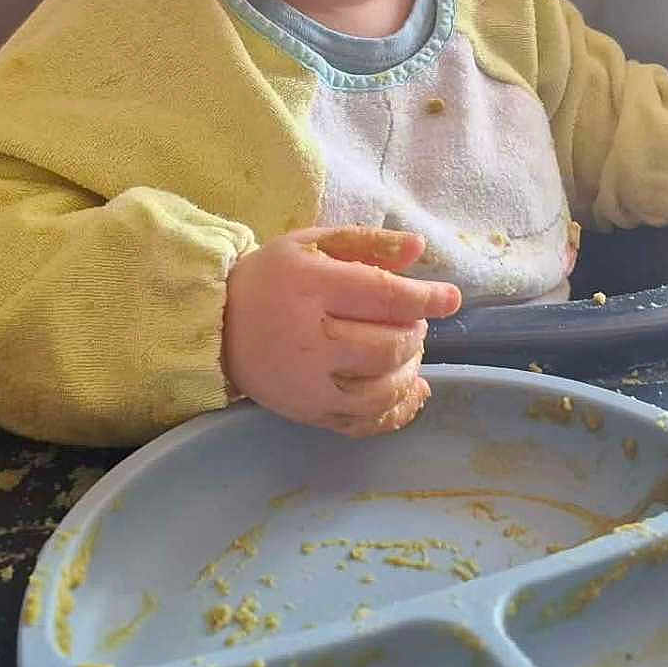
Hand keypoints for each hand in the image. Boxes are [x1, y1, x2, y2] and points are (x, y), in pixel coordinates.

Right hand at [222, 226, 461, 437]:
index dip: (425, 299)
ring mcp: (307, 384)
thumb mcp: (312, 245)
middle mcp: (309, 339)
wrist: (216, 326)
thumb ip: (367, 243)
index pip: (383, 296)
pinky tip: (411, 392)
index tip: (451, 299)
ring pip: (380, 390)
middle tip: (412, 322)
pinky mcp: (307, 412)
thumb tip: (419, 248)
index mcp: (310, 287)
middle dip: (415, 334)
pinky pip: (363, 423)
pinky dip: (397, 411)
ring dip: (410, 372)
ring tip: (408, 353)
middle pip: (387, 346)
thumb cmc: (273, 279)